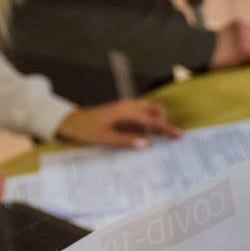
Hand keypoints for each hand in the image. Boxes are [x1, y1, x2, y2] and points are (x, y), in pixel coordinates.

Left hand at [56, 100, 181, 148]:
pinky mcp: (121, 111)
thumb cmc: (85, 129)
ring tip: (160, 139)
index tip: (180, 136)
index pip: (152, 119)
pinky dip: (147, 122)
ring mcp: (124, 107)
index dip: (167, 128)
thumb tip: (147, 144)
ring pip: (148, 111)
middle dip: (164, 122)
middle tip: (170, 139)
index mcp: (125, 111)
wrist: (68, 121)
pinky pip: (140, 114)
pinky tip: (146, 135)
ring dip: (156, 122)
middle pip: (154, 110)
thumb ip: (126, 140)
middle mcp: (127, 106)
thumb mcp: (104, 138)